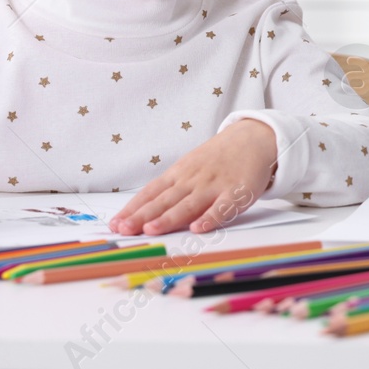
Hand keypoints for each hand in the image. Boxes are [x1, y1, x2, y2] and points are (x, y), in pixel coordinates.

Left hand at [108, 119, 275, 234]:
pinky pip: (222, 208)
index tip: (116, 224)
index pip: (151, 193)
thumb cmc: (217, 159)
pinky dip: (210, 218)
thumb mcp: (190, 167)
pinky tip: (198, 228)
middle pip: (164, 200)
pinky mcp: (237, 192)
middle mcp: (193, 180)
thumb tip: (142, 212)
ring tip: (152, 229)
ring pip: (189, 204)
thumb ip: (171, 189)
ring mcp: (214, 185)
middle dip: (143, 216)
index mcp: (179, 174)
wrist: (253, 139)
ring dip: (170, 217)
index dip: (133, 209)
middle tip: (124, 229)